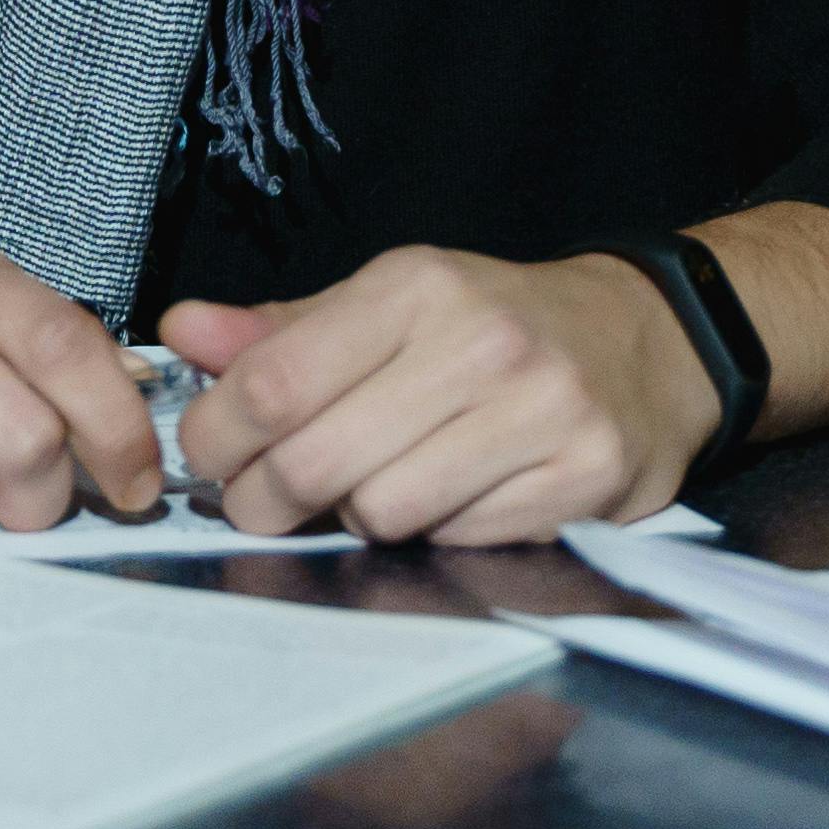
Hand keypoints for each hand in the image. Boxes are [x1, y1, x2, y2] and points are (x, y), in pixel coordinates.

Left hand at [155, 247, 718, 545]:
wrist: (646, 341)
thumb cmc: (494, 325)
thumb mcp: (390, 302)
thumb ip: (283, 329)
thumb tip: (182, 330)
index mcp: (418, 287)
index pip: (277, 381)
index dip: (219, 435)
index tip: (210, 454)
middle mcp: (482, 343)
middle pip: (318, 462)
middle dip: (267, 498)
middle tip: (262, 499)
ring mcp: (541, 413)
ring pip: (383, 514)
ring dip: (357, 516)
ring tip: (371, 487)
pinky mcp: (585, 477)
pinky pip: (458, 541)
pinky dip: (435, 534)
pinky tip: (449, 498)